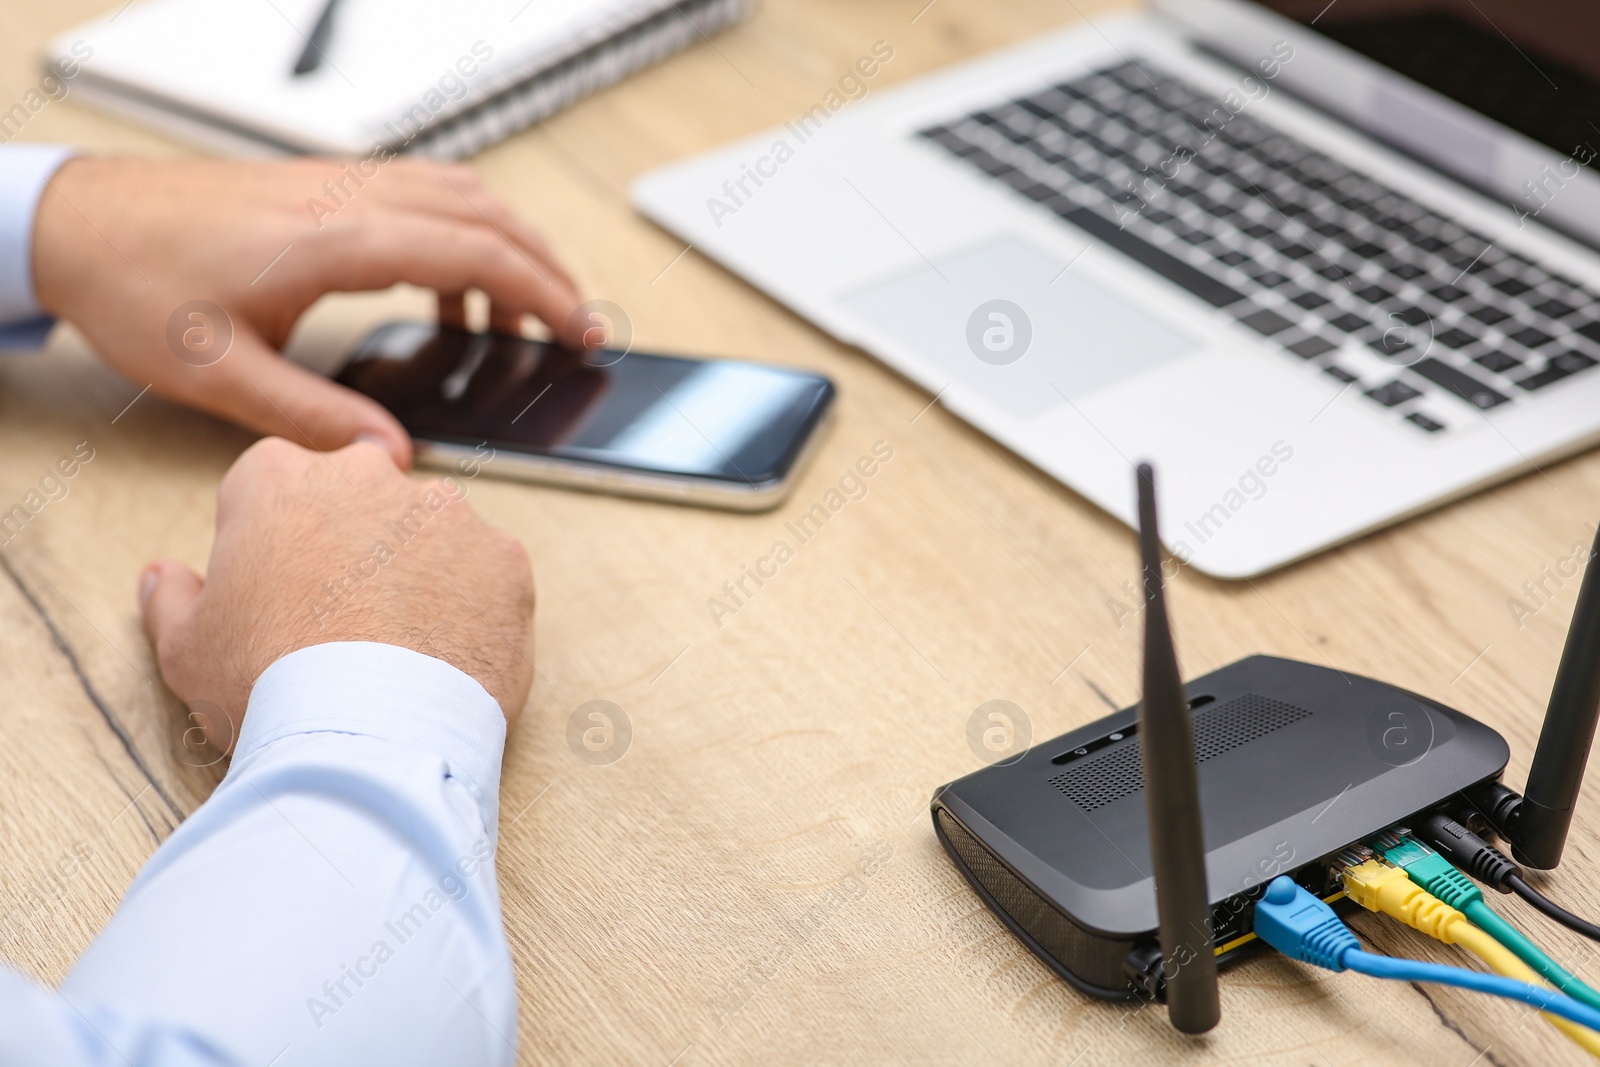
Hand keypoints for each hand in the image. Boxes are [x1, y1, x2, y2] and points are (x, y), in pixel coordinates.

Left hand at [32, 157, 591, 467]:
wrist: (78, 220)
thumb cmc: (138, 284)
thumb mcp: (221, 374)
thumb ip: (314, 419)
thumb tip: (390, 458)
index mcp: (336, 239)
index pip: (475, 253)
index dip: (542, 294)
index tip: (581, 333)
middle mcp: (348, 199)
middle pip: (486, 216)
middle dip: (547, 271)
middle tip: (581, 327)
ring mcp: (339, 185)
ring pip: (462, 196)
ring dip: (510, 247)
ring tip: (528, 314)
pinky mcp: (325, 188)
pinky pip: (424, 196)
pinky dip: (465, 236)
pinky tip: (451, 292)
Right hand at [139, 437, 534, 749]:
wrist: (367, 738)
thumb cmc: (265, 686)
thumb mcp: (186, 648)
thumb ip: (173, 599)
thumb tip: (162, 576)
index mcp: (281, 478)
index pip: (274, 487)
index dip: (276, 543)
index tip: (282, 595)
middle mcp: (369, 476)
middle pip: (361, 501)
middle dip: (356, 547)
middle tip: (346, 624)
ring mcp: (446, 514)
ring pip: (432, 536)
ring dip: (422, 575)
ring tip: (403, 650)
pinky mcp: (506, 558)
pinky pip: (490, 576)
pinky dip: (476, 608)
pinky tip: (451, 657)